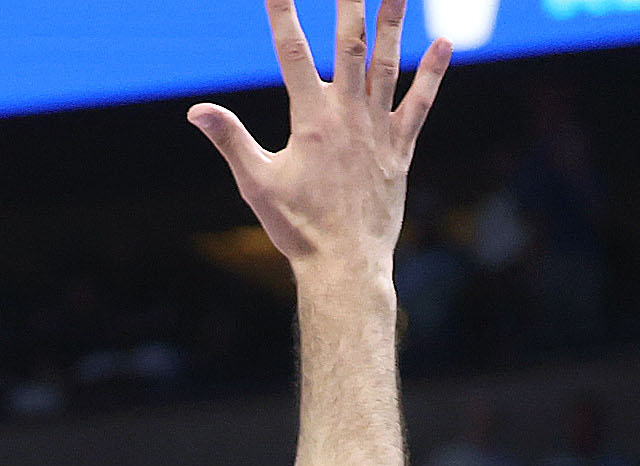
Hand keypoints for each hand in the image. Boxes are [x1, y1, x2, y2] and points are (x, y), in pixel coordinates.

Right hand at [189, 0, 450, 279]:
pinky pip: (420, 104)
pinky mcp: (399, 148)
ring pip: (388, 63)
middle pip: (350, 45)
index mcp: (310, 121)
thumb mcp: (255, 183)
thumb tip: (195, 110)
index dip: (283, 16)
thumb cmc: (296, 228)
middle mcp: (348, 116)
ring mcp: (378, 129)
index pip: (293, 55)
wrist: (344, 264)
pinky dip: (432, 74)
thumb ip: (229, 140)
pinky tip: (443, 44)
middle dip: (350, 4)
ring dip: (394, 22)